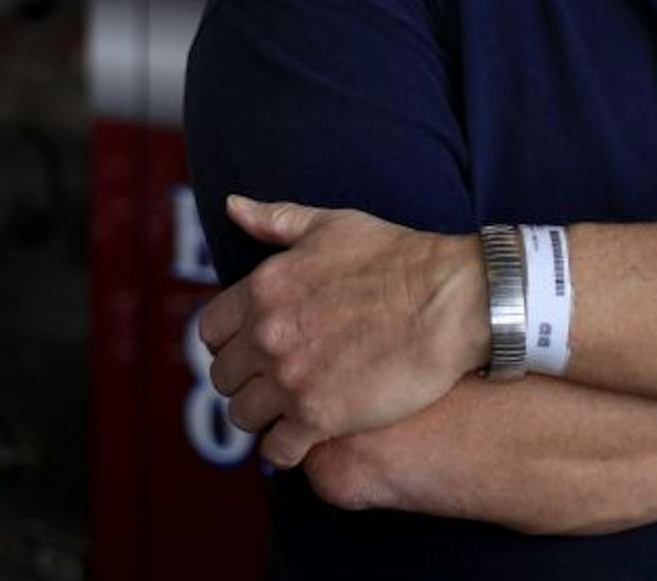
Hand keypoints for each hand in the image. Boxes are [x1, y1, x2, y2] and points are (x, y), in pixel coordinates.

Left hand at [196, 196, 486, 467]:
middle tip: (271, 383)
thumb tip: (232, 207)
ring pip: (242, 415)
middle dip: (244, 380)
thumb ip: (274, 220)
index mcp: (262, 290)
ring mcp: (289, 379)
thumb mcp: (329, 225)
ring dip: (260, 415)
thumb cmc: (396, 258)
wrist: (447, 300)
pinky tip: (302, 441)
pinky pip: (277, 449)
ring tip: (284, 413)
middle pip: (222, 377)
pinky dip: (284, 449)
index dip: (227, 343)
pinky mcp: (319, 417)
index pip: (210, 331)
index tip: (249, 349)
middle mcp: (266, 336)